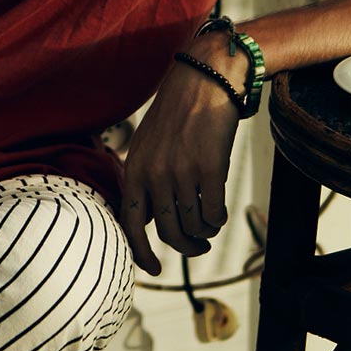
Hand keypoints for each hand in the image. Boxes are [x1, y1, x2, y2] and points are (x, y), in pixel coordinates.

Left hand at [118, 44, 240, 276]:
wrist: (204, 81)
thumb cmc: (177, 116)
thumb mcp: (146, 147)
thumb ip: (143, 181)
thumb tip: (145, 220)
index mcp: (134, 171)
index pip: (130, 224)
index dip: (141, 253)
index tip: (154, 269)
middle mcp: (153, 175)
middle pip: (168, 232)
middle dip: (186, 247)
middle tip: (198, 246)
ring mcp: (181, 173)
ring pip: (193, 225)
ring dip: (205, 232)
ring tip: (210, 224)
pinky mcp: (209, 169)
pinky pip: (214, 212)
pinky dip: (218, 219)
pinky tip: (220, 213)